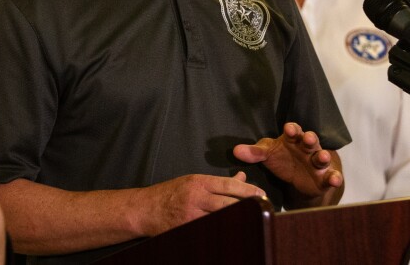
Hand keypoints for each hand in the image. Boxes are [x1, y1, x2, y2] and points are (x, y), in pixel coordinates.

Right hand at [129, 171, 265, 236]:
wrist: (145, 209)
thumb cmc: (170, 193)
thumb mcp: (194, 181)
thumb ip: (219, 182)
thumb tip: (241, 177)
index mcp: (199, 182)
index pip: (228, 185)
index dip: (248, 190)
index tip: (262, 194)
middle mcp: (196, 198)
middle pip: (228, 203)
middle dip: (248, 206)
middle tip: (264, 209)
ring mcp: (191, 215)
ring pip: (221, 218)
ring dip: (238, 219)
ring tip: (255, 221)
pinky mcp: (187, 229)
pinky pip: (210, 230)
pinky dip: (223, 230)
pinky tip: (235, 232)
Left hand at [232, 122, 343, 207]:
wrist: (299, 177)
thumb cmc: (283, 158)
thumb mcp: (269, 154)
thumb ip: (255, 153)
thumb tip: (236, 151)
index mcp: (294, 139)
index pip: (294, 131)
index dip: (292, 130)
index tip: (288, 129)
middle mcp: (308, 148)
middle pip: (310, 141)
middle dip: (309, 139)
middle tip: (307, 138)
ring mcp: (317, 162)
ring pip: (322, 157)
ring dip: (323, 156)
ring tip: (324, 157)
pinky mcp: (324, 177)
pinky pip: (331, 176)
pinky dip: (335, 178)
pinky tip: (334, 180)